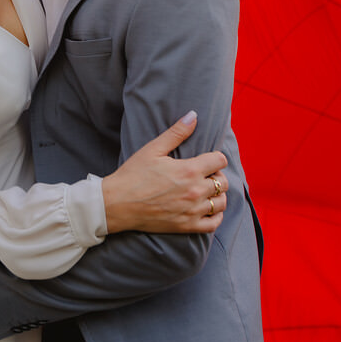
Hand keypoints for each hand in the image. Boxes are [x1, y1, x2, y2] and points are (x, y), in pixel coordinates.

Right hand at [102, 111, 228, 233]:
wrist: (117, 204)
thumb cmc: (133, 175)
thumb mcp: (153, 149)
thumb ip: (176, 132)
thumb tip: (193, 115)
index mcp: (189, 170)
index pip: (220, 160)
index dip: (215, 157)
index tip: (207, 159)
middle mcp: (194, 191)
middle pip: (223, 182)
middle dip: (217, 175)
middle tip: (205, 175)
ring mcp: (192, 211)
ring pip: (220, 203)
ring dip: (217, 195)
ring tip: (206, 191)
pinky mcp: (186, 226)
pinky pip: (213, 224)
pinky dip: (215, 216)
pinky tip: (208, 209)